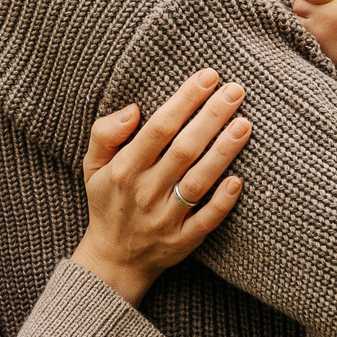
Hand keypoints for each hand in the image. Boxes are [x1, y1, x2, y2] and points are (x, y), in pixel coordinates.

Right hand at [71, 69, 250, 305]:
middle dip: (211, 117)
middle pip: (184, 149)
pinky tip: (238, 180)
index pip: (159, 128)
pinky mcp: (182, 240)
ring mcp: (165, 218)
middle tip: (236, 90)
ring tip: (244, 124)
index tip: (208, 77)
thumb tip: (133, 108)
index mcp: (124, 169)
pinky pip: (205, 220)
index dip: (185, 100)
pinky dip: (221, 202)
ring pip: (198, 181)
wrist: (113, 259)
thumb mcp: (91, 166)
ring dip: (222, 152)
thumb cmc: (108, 201)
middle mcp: (145, 192)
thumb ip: (105, 133)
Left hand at [292, 0, 336, 100]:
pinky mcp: (310, 46)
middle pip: (299, 2)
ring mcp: (316, 32)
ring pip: (296, 17)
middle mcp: (326, 15)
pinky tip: (317, 34)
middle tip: (317, 9)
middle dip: (305, 3)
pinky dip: (304, 31)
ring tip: (319, 24)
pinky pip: (297, 31)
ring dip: (303, 17)